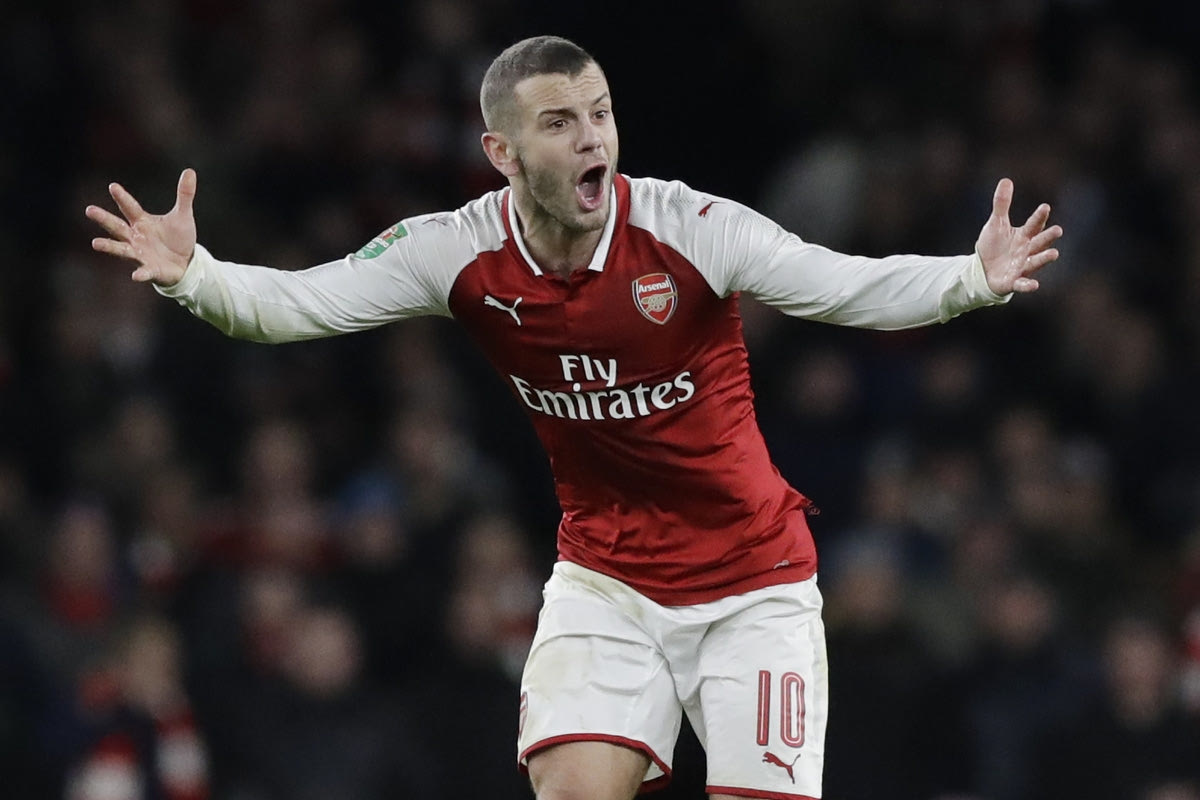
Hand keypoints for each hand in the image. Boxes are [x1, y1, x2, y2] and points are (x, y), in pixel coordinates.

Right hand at [85, 168, 197, 285]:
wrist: (185, 264)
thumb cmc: (178, 238)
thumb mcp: (182, 215)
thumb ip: (184, 195)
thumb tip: (190, 170)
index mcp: (142, 222)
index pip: (130, 207)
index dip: (122, 197)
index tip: (113, 186)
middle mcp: (136, 237)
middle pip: (117, 226)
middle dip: (104, 219)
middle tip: (89, 210)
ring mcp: (140, 254)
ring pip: (121, 249)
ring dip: (109, 246)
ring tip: (95, 243)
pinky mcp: (150, 269)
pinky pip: (144, 271)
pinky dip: (140, 273)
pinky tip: (135, 276)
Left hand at [975, 178, 1062, 294]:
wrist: (982, 271)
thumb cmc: (993, 246)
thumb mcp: (995, 224)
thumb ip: (1001, 204)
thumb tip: (1006, 180)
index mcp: (1024, 236)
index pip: (1034, 224)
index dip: (1039, 216)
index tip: (1045, 207)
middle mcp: (1027, 250)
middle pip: (1040, 242)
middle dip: (1048, 237)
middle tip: (1057, 230)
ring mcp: (1022, 266)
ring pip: (1036, 261)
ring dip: (1045, 258)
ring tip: (1054, 253)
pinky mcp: (1014, 281)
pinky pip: (1022, 284)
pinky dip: (1028, 285)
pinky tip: (1034, 285)